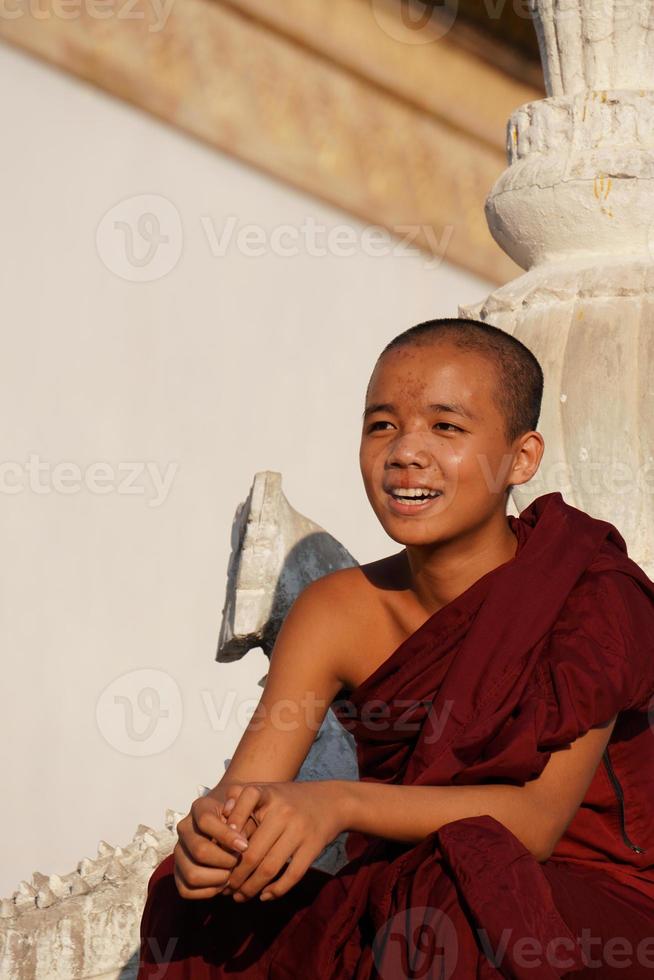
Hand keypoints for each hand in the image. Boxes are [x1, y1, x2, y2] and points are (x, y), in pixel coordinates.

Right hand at [173, 787, 257, 899]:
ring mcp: (179, 851)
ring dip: (217, 878)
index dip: (226, 836)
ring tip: (231, 874)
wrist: (228, 823)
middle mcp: (184, 828)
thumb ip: (242, 813)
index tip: (244, 846)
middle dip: (225, 860)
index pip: (206, 821)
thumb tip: (236, 827)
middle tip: (238, 861)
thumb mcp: (244, 805)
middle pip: (200, 851)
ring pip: (192, 874)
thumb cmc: (240, 814)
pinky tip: (222, 883)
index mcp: (199, 807)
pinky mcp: (178, 872)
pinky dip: (207, 891)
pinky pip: (186, 890)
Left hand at [219, 780, 347, 902]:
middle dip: (235, 876)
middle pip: (252, 852)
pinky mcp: (313, 846)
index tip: (217, 856)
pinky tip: (265, 896)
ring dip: (251, 888)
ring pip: (269, 868)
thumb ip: (241, 801)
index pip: (238, 817)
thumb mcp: (266, 790)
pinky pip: (292, 875)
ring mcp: (300, 829)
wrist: (331, 801)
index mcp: (267, 794)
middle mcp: (283, 811)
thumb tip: (219, 823)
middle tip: (225, 888)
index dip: (225, 839)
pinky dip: (276, 890)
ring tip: (240, 896)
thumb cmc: (289, 799)